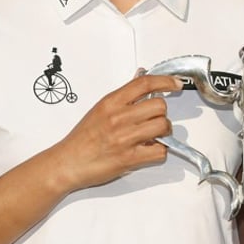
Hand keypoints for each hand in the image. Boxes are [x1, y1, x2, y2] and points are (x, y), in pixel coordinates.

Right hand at [50, 72, 181, 191]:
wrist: (68, 163)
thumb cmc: (82, 138)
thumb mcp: (100, 110)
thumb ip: (123, 98)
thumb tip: (141, 82)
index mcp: (111, 103)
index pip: (144, 83)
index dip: (165, 81)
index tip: (175, 84)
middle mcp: (118, 118)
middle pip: (159, 106)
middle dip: (162, 114)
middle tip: (155, 120)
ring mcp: (124, 138)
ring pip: (163, 126)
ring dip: (164, 132)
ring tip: (153, 136)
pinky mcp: (129, 158)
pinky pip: (160, 151)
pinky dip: (159, 151)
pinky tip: (149, 150)